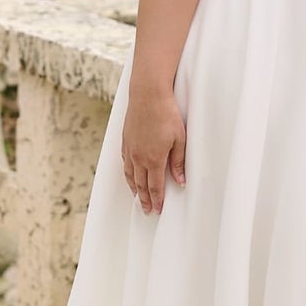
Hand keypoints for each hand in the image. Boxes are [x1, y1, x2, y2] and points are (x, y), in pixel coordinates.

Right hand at [121, 88, 186, 213]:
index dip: (157, 200)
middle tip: (147, 210)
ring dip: (134, 189)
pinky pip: (125, 163)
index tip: (157, 210)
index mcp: (154, 159)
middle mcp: (139, 157)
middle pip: (141, 184)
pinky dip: (127, 174)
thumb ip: (178, 162)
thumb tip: (180, 181)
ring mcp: (130, 149)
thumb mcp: (179, 139)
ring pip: (130, 175)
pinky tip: (130, 176)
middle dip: (145, 199)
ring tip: (138, 197)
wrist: (148, 95)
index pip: (155, 186)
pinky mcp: (125, 141)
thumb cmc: (166, 114)